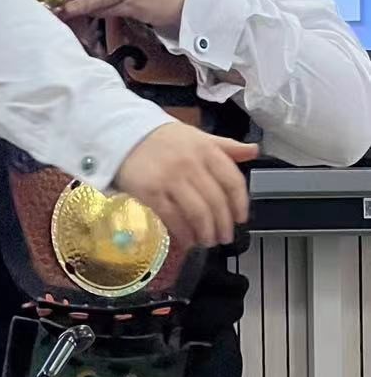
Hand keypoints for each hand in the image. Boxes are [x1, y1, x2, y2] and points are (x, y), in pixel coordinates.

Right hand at [115, 123, 258, 248]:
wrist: (122, 134)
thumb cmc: (162, 138)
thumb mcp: (197, 136)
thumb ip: (226, 146)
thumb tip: (254, 151)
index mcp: (207, 150)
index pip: (232, 181)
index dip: (240, 204)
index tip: (241, 219)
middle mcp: (191, 164)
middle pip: (216, 202)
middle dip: (223, 225)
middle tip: (224, 238)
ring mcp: (170, 178)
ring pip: (197, 213)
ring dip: (206, 232)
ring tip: (207, 242)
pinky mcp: (150, 192)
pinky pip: (173, 217)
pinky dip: (183, 233)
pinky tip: (187, 240)